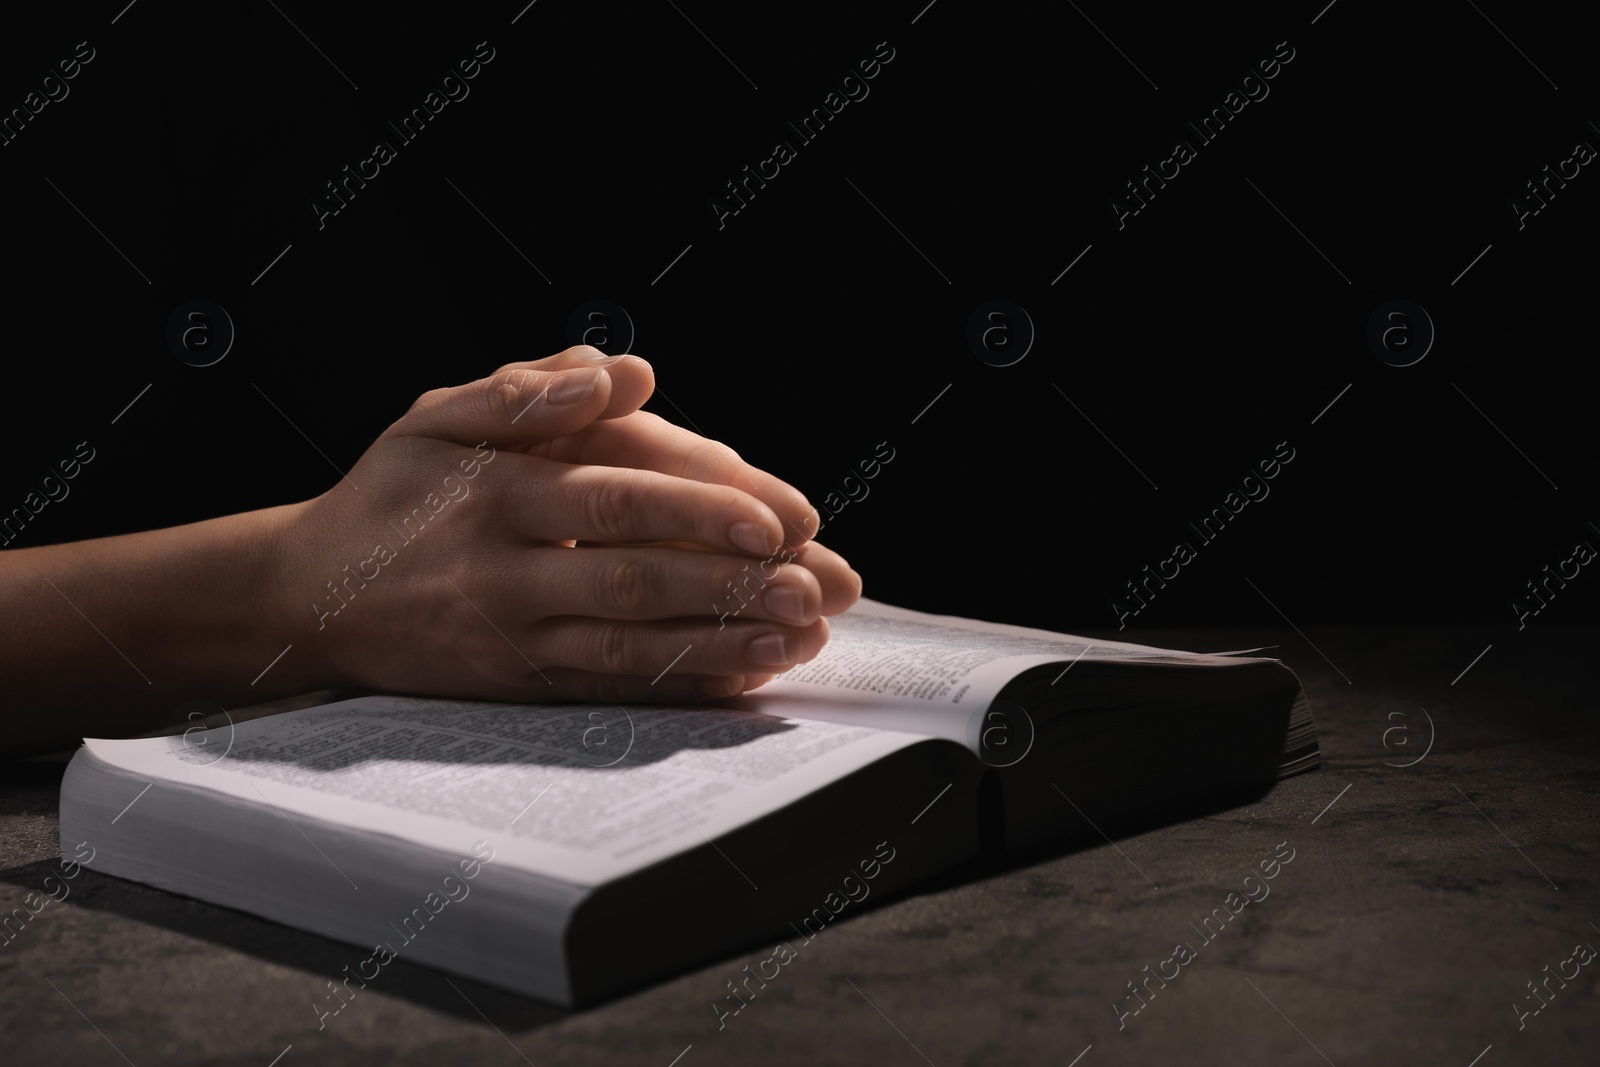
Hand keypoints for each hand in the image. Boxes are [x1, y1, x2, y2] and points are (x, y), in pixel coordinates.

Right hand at [278, 346, 861, 704]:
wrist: (308, 600)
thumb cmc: (388, 496)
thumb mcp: (434, 419)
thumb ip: (527, 392)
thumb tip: (627, 371)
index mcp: (497, 493)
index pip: (616, 497)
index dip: (702, 508)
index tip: (782, 516)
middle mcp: (508, 572)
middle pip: (635, 578)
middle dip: (734, 584)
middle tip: (819, 584)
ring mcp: (514, 639)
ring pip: (629, 646)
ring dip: (723, 641)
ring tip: (803, 636)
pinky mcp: (520, 685)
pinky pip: (608, 689)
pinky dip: (678, 684)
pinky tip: (743, 673)